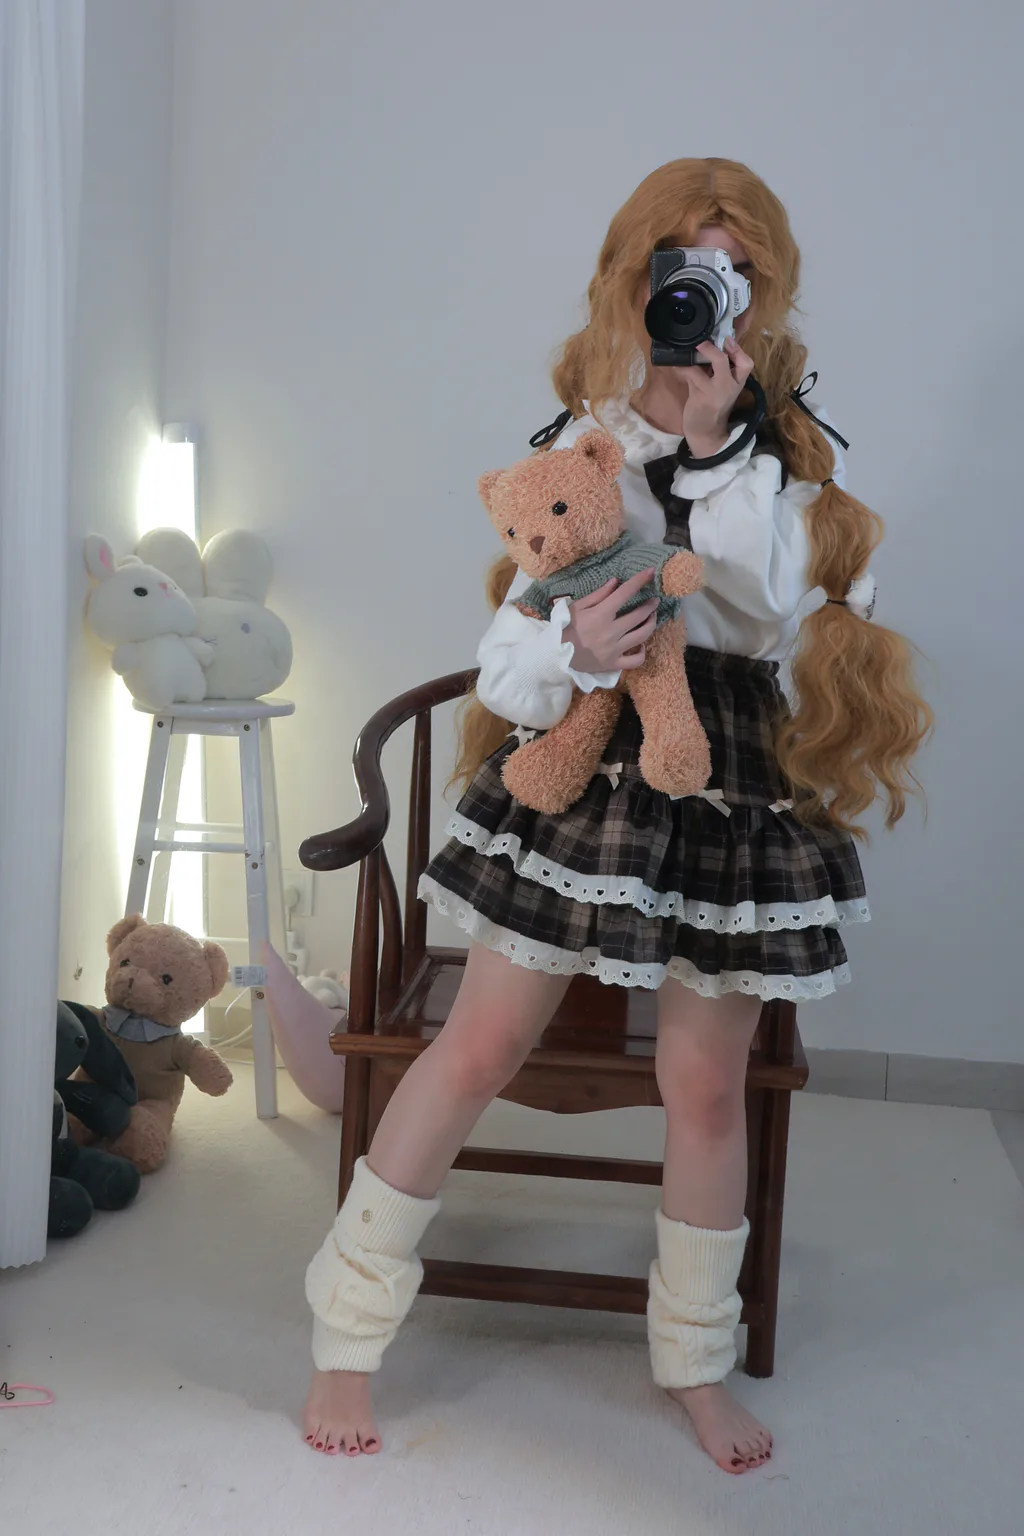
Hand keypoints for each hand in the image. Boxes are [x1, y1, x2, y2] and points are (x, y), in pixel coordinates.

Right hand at [561, 570, 659, 674]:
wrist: (554, 656)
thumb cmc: (565, 628)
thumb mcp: (576, 607)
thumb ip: (598, 595)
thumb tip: (616, 581)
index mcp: (600, 615)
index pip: (625, 593)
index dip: (639, 580)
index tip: (651, 571)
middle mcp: (611, 631)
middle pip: (639, 615)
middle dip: (650, 605)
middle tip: (654, 601)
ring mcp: (614, 649)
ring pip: (642, 636)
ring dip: (651, 624)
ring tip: (651, 618)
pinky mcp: (613, 664)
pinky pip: (635, 661)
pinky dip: (641, 652)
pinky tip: (641, 645)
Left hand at [679, 337, 753, 456]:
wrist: (707, 431)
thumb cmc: (714, 405)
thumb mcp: (722, 386)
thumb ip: (718, 369)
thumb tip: (709, 344)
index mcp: (738, 381)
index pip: (746, 363)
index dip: (737, 349)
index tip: (727, 340)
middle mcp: (729, 385)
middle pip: (723, 361)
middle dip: (710, 349)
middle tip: (700, 342)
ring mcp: (714, 391)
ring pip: (702, 368)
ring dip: (691, 359)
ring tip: (682, 354)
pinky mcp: (700, 396)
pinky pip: (689, 376)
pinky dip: (681, 369)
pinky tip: (675, 365)